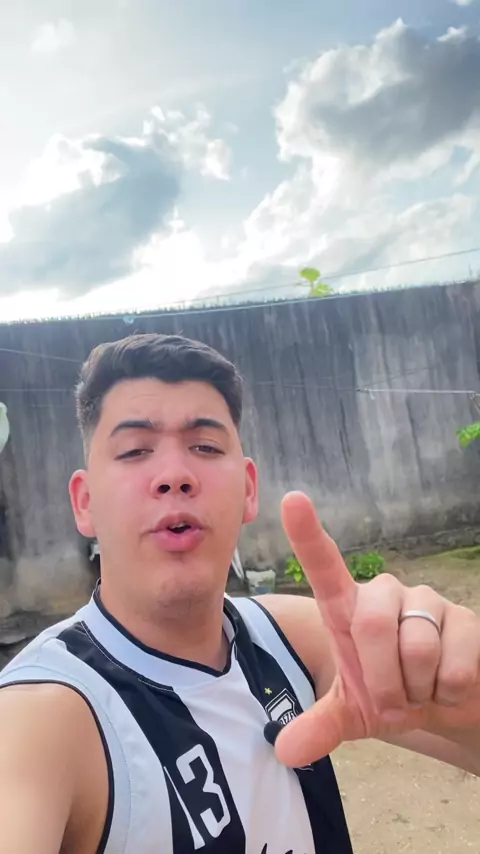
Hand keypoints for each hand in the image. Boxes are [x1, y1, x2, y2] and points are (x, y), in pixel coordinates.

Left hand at [275, 492, 479, 767]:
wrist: (446, 705)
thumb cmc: (392, 694)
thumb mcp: (352, 713)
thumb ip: (319, 726)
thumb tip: (285, 753)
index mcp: (349, 609)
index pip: (325, 567)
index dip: (308, 534)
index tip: (293, 500)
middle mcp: (386, 594)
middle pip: (372, 625)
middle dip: (383, 680)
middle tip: (393, 701)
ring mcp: (427, 602)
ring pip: (416, 648)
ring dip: (417, 690)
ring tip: (422, 689)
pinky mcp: (466, 620)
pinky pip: (453, 665)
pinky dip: (447, 693)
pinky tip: (449, 686)